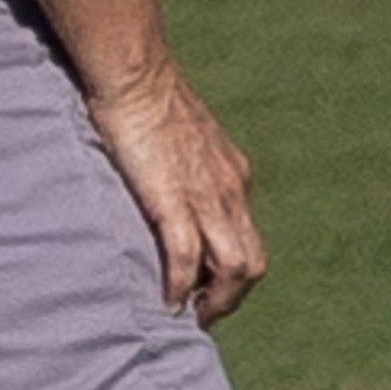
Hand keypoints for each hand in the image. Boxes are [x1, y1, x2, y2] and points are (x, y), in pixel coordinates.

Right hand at [85, 58, 265, 322]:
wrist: (137, 73)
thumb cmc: (149, 100)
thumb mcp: (184, 142)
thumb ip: (189, 172)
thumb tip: (172, 195)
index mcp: (235, 176)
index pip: (249, 239)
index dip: (234, 275)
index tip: (210, 292)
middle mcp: (232, 190)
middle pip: (253, 263)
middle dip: (232, 299)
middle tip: (203, 316)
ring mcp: (207, 195)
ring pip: (233, 267)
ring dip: (215, 302)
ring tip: (190, 316)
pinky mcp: (174, 198)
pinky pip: (188, 256)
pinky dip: (181, 286)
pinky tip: (167, 301)